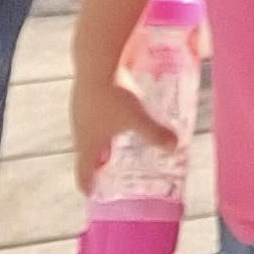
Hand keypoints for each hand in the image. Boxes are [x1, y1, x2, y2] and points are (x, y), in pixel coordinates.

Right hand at [71, 66, 168, 192]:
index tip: (91, 193)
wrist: (95, 60)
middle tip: (108, 166)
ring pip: (87, 129)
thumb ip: (156, 134)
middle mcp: (79, 128)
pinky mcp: (83, 90)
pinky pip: (90, 110)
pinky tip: (114, 106)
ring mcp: (79, 108)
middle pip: (85, 151)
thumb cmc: (114, 95)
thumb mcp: (137, 117)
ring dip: (100, 137)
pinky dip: (101, 116)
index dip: (87, 184)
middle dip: (97, 160)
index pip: (83, 171)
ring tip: (115, 138)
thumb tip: (174, 147)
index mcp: (88, 143)